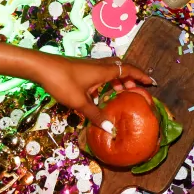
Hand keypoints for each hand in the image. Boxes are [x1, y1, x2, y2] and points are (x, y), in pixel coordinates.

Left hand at [37, 56, 152, 123]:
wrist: (41, 67)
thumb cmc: (62, 82)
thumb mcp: (79, 102)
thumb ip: (95, 114)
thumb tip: (109, 128)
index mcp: (104, 71)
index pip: (128, 70)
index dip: (141, 76)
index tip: (151, 82)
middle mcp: (99, 65)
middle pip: (121, 68)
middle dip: (131, 78)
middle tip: (137, 89)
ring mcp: (90, 66)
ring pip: (110, 70)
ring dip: (118, 80)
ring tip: (121, 93)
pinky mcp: (81, 68)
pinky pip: (100, 73)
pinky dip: (106, 81)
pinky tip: (99, 95)